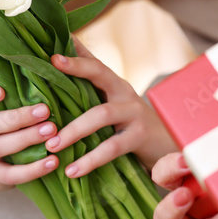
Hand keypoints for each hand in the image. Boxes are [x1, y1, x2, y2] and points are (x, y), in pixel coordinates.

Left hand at [0, 41, 175, 189]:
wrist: (166, 145)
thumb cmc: (129, 124)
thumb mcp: (111, 105)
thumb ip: (89, 92)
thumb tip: (58, 70)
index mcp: (113, 84)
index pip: (92, 62)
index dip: (73, 52)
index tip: (51, 47)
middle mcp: (124, 92)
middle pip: (99, 73)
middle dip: (76, 67)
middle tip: (52, 66)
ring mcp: (133, 112)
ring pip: (101, 114)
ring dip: (74, 129)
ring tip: (52, 145)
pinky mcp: (139, 135)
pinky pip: (111, 147)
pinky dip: (90, 160)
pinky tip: (72, 171)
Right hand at [0, 85, 56, 191]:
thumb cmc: (6, 113)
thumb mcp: (5, 98)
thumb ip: (15, 83)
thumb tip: (48, 58)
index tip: (0, 91)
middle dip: (15, 118)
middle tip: (44, 110)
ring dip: (25, 139)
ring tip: (51, 132)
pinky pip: (9, 175)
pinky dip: (32, 170)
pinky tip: (52, 161)